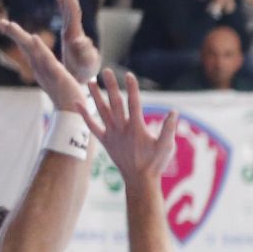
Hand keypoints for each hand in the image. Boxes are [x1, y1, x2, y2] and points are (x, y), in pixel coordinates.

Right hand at [0, 17, 86, 115]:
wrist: (72, 115)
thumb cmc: (65, 97)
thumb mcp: (53, 78)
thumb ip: (47, 69)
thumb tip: (41, 61)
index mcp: (40, 67)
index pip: (27, 48)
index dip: (16, 36)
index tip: (3, 24)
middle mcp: (40, 68)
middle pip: (26, 47)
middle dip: (14, 34)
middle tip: (0, 22)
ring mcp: (48, 72)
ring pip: (33, 51)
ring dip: (22, 38)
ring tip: (11, 25)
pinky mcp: (58, 76)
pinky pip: (48, 61)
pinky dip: (40, 49)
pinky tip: (34, 37)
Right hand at [44, 0, 99, 83]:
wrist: (84, 79)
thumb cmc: (84, 72)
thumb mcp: (85, 63)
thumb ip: (85, 53)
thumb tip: (83, 40)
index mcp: (76, 32)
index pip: (73, 9)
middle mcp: (75, 28)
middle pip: (69, 5)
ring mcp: (72, 29)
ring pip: (65, 7)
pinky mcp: (68, 33)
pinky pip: (62, 13)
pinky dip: (57, 2)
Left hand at [83, 70, 177, 187]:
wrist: (140, 180)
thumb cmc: (155, 163)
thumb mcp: (166, 146)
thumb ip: (169, 128)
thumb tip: (174, 111)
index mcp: (137, 128)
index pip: (134, 103)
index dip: (132, 88)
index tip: (128, 74)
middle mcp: (122, 128)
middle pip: (115, 103)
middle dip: (111, 86)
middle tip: (106, 71)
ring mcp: (112, 134)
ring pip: (102, 111)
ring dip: (95, 95)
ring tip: (90, 81)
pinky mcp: (105, 140)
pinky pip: (92, 126)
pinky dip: (84, 115)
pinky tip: (78, 103)